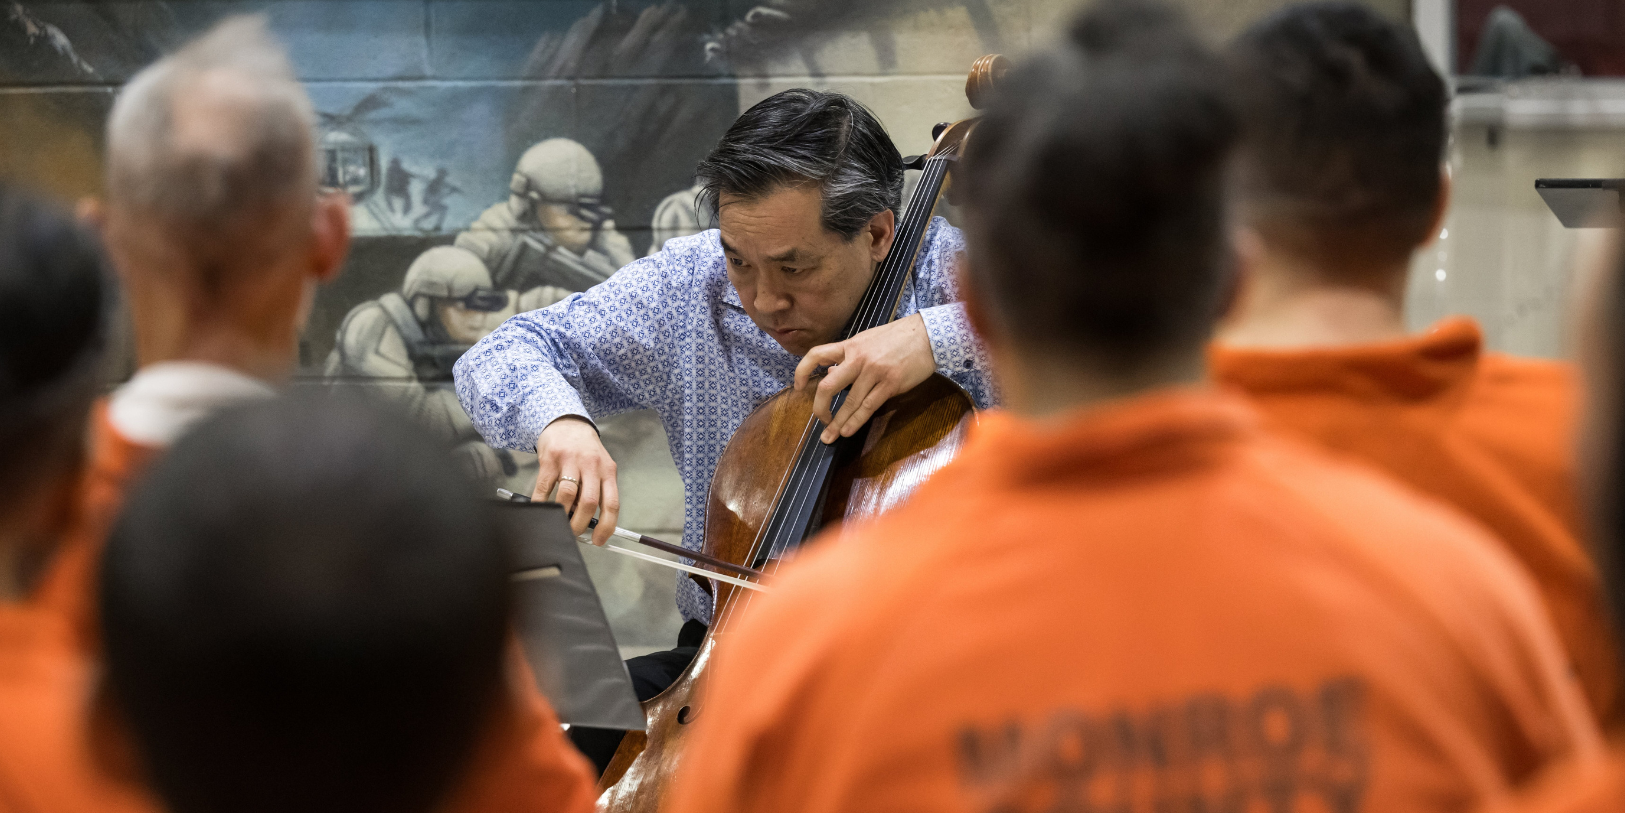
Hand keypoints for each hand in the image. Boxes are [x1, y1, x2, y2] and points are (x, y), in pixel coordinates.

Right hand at [532, 416, 618, 545]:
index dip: (606, 526)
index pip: (612, 503)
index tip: (599, 540)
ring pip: (567, 495)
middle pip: (589, 502)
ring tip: (560, 522)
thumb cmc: (585, 450)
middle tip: (574, 533)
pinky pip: (544, 487)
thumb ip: (598, 490)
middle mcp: (591, 465)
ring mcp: (570, 461)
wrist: (567, 423)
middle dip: (580, 524)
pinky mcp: (550, 459)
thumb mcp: (600, 467)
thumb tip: (590, 522)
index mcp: (608, 471)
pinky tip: (542, 509)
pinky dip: (542, 503)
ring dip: (562, 515)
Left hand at [794, 313, 935, 443]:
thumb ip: (850, 355)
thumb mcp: (868, 339)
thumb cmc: (899, 337)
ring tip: (830, 436)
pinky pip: (868, 407)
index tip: (799, 387)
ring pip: (849, 402)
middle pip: (828, 386)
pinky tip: (848, 431)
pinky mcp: (890, 384)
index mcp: (850, 345)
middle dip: (819, 408)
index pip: (816, 355)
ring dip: (838, 423)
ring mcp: (874, 372)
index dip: (802, 371)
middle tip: (819, 420)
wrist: (928, 335)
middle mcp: (858, 359)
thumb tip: (832, 370)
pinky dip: (856, 421)